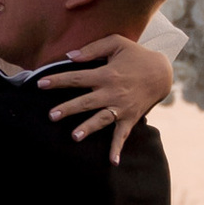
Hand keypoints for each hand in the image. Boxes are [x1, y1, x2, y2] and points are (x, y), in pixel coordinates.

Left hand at [39, 33, 174, 160]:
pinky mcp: (130, 117)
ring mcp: (122, 107)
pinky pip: (123, 134)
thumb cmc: (136, 55)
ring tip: (75, 136)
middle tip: (52, 115)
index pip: (77, 78)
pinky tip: (112, 162)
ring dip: (89, 128)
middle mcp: (113, 92)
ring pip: (102, 119)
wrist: (163, 72)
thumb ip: (92, 49)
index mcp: (107, 74)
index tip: (40, 84)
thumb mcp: (116, 43)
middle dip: (69, 108)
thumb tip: (70, 56)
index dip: (58, 80)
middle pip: (87, 101)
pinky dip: (118, 148)